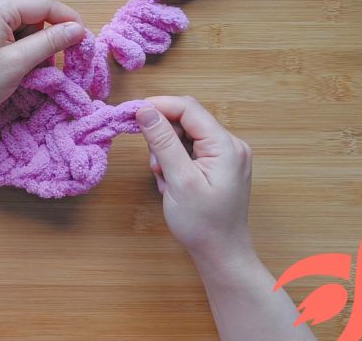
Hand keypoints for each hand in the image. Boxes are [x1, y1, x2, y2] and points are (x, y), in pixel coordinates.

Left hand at [0, 0, 86, 120]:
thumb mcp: (19, 63)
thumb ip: (50, 42)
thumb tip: (77, 29)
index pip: (44, 4)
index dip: (68, 20)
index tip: (82, 39)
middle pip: (28, 12)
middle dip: (41, 37)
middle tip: (42, 66)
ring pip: (13, 21)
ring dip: (25, 42)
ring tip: (18, 68)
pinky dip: (8, 42)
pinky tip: (3, 62)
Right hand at [137, 96, 254, 265]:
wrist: (221, 255)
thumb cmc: (203, 224)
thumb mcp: (178, 180)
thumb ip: (162, 141)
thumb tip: (144, 110)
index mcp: (226, 145)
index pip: (188, 109)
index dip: (158, 106)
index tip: (131, 114)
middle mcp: (230, 145)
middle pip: (186, 120)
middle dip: (163, 137)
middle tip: (156, 165)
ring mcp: (225, 156)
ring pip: (184, 136)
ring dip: (166, 153)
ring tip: (166, 181)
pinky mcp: (218, 166)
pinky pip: (189, 150)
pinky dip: (174, 162)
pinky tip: (173, 184)